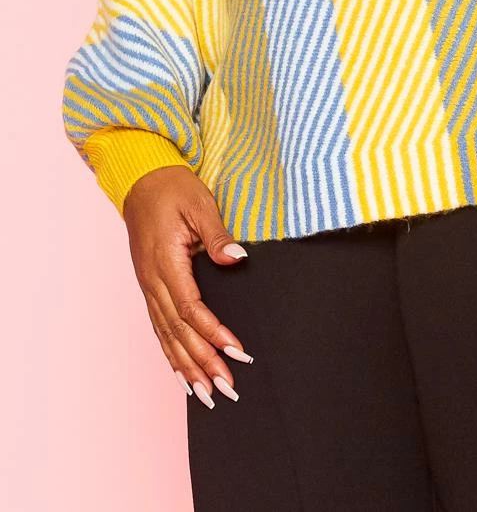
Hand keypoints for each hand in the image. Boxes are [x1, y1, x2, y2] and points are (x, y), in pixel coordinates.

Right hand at [123, 165, 253, 409]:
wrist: (142, 179)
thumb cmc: (173, 188)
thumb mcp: (200, 204)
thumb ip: (217, 235)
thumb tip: (236, 259)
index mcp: (165, 262)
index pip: (191, 308)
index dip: (213, 333)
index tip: (236, 352)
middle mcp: (152, 281)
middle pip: (178, 332)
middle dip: (203, 362)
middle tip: (227, 388)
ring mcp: (148, 286)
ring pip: (166, 336)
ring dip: (186, 367)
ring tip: (207, 395)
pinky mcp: (149, 286)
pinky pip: (158, 328)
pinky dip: (170, 354)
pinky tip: (181, 374)